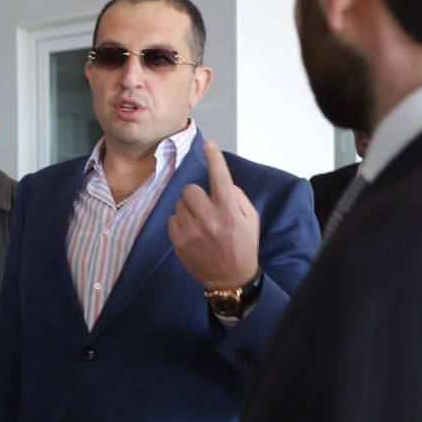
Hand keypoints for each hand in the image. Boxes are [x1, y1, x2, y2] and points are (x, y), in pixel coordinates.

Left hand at [169, 140, 259, 289]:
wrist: (230, 278)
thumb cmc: (242, 244)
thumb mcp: (250, 219)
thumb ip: (236, 197)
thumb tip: (220, 180)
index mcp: (230, 211)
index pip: (221, 179)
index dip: (215, 159)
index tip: (209, 143)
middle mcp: (210, 219)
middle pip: (190, 189)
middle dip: (196, 194)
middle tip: (206, 205)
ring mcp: (192, 231)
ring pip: (179, 203)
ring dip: (188, 208)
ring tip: (200, 222)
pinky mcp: (179, 241)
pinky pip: (172, 219)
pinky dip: (180, 222)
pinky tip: (192, 232)